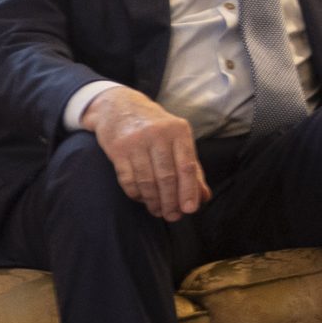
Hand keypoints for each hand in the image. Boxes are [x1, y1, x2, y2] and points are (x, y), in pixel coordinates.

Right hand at [81, 87, 208, 218]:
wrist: (119, 106)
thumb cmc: (155, 127)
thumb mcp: (177, 139)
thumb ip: (192, 168)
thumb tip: (204, 197)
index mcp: (178, 131)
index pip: (187, 166)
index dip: (189, 190)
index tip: (190, 209)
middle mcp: (158, 134)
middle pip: (167, 177)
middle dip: (171, 201)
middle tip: (173, 216)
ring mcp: (136, 141)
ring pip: (147, 181)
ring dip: (153, 201)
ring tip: (158, 211)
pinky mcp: (117, 149)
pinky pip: (128, 179)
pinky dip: (137, 194)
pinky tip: (142, 199)